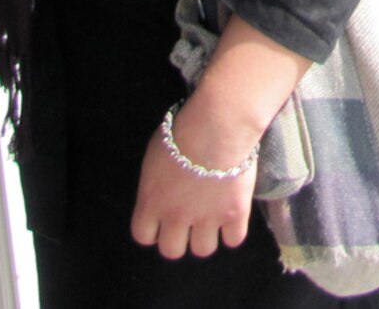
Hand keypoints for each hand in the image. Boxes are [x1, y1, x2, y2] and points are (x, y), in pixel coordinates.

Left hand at [131, 96, 259, 258]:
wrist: (217, 127)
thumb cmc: (182, 131)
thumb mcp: (155, 156)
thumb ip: (156, 182)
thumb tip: (162, 187)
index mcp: (151, 202)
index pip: (143, 236)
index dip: (153, 230)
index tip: (162, 220)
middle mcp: (176, 217)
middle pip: (171, 251)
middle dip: (179, 238)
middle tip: (188, 222)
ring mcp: (206, 219)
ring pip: (203, 250)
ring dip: (206, 236)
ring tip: (212, 218)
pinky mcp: (234, 215)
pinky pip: (233, 240)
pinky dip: (233, 231)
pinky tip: (232, 215)